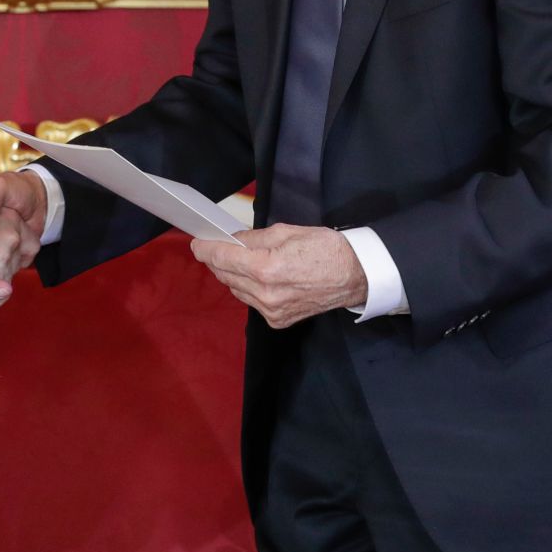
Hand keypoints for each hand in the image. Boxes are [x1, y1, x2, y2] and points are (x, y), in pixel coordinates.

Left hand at [191, 224, 366, 328]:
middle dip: (217, 260)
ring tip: (235, 260)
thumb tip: (232, 241)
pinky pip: (251, 302)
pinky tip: (254, 277)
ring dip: (232, 275)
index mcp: (267, 267)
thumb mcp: (286, 231)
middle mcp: (266, 293)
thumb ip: (253, 238)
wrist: (354, 275)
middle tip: (214, 247)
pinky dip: (247, 289)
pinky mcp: (278, 320)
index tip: (196, 244)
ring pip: (236, 290)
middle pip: (226, 275)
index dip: (206, 249)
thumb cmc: (324, 248)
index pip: (223, 258)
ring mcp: (272, 311)